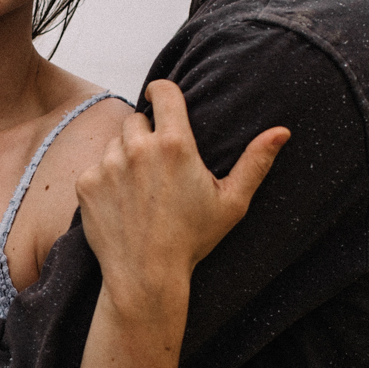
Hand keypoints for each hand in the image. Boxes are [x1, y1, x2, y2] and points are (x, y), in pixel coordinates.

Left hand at [76, 79, 288, 314]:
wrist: (146, 276)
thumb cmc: (193, 239)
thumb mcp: (231, 203)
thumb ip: (255, 162)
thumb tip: (282, 131)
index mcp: (174, 144)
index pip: (163, 92)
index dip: (161, 91)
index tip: (160, 98)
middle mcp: (137, 148)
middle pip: (137, 120)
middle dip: (146, 135)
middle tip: (158, 167)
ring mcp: (108, 165)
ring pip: (114, 144)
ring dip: (124, 157)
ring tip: (141, 190)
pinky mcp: (86, 183)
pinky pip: (95, 168)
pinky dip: (105, 180)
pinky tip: (121, 204)